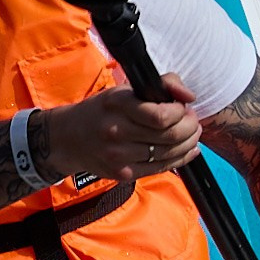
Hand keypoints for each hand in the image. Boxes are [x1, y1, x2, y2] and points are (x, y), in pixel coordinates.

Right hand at [34, 74, 207, 185]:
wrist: (67, 139)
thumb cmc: (100, 112)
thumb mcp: (124, 91)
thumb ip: (160, 86)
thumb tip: (188, 95)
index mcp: (117, 105)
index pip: (162, 115)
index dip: (181, 112)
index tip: (184, 107)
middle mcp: (117, 131)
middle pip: (170, 136)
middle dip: (190, 127)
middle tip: (192, 121)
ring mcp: (119, 156)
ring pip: (169, 153)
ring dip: (188, 143)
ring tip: (190, 134)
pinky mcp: (123, 173)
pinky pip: (160, 168)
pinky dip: (180, 159)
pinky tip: (187, 150)